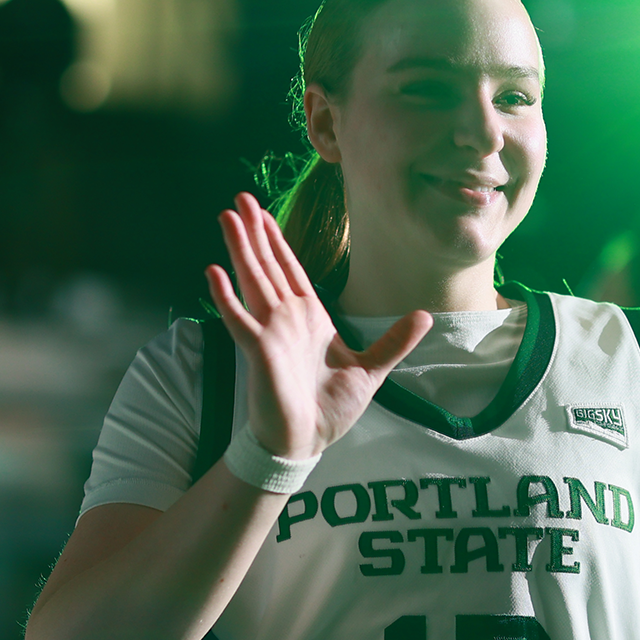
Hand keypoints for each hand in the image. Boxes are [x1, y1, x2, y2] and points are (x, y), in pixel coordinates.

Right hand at [206, 192, 430, 459]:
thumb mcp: (372, 370)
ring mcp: (270, 332)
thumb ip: (395, 342)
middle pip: (267, 265)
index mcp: (310, 318)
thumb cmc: (331, 409)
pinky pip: (239, 319)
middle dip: (255, 232)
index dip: (277, 241)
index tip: (264, 214)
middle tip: (239, 198)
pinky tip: (213, 272)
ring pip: (252, 281)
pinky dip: (226, 297)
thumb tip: (425, 316)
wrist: (308, 442)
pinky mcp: (258, 352)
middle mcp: (286, 319)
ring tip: (227, 217)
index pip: (290, 270)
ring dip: (240, 250)